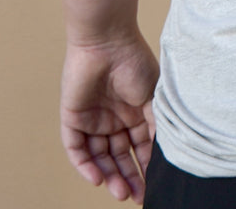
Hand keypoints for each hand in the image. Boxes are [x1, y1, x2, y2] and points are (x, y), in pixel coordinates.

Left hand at [59, 32, 159, 203]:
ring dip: (110, 175)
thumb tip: (162, 156)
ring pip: (99, 157)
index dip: (145, 167)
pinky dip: (86, 165)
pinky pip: (77, 148)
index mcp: (134, 112)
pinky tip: (97, 179)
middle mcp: (114, 119)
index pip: (139, 147)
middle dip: (128, 177)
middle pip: (119, 156)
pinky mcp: (73, 118)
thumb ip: (155, 126)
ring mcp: (93, 119)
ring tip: (121, 193)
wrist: (107, 41)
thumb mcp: (152, 97)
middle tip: (137, 197)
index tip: (154, 186)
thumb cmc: (134, 62)